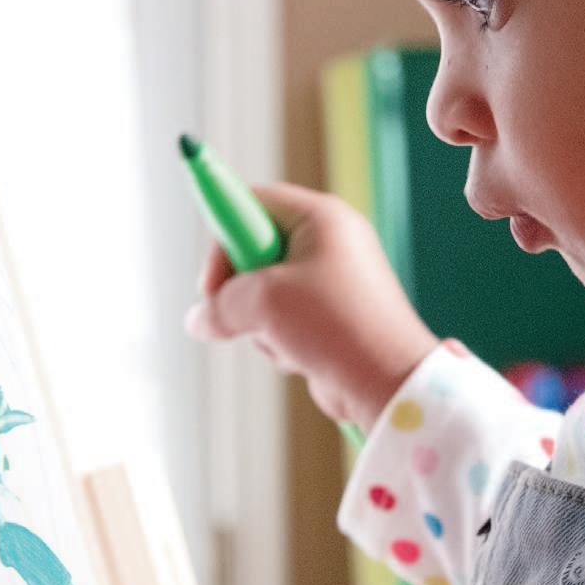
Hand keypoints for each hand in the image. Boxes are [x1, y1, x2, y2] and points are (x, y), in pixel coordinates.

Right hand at [185, 182, 438, 426]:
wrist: (385, 382)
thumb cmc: (334, 326)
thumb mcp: (262, 302)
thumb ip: (219, 303)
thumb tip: (199, 320)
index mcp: (322, 218)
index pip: (255, 201)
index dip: (225, 232)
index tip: (210, 274)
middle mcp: (330, 242)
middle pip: (255, 249)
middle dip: (238, 287)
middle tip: (231, 311)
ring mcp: (332, 281)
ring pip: (264, 292)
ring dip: (260, 321)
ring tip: (283, 338)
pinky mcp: (331, 317)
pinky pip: (283, 321)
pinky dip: (280, 340)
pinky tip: (299, 356)